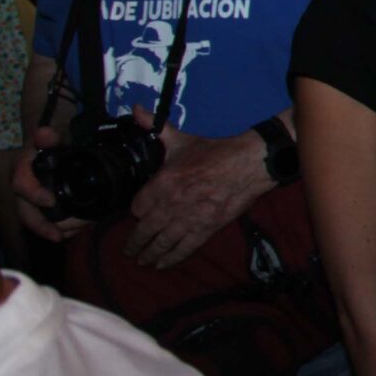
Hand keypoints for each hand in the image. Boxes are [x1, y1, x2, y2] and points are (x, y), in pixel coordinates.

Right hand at [13, 123, 87, 240]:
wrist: (57, 148)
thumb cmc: (54, 143)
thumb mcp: (53, 137)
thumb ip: (48, 136)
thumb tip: (43, 133)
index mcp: (23, 169)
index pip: (20, 181)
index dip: (33, 192)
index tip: (49, 200)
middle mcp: (24, 188)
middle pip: (25, 211)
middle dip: (40, 225)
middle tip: (57, 236)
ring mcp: (32, 200)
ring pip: (37, 220)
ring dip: (53, 229)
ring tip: (72, 234)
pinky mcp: (42, 208)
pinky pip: (47, 222)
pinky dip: (60, 228)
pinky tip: (74, 232)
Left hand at [123, 112, 276, 269]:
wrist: (247, 164)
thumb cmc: (214, 152)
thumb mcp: (181, 140)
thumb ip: (155, 128)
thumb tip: (135, 111)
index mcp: (162, 182)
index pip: (136, 207)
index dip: (136, 212)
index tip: (137, 215)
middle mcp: (170, 204)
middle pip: (144, 231)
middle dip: (134, 244)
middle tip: (129, 252)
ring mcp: (187, 219)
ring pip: (161, 243)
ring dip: (149, 255)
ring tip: (142, 261)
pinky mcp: (205, 229)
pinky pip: (183, 248)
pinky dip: (171, 259)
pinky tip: (162, 264)